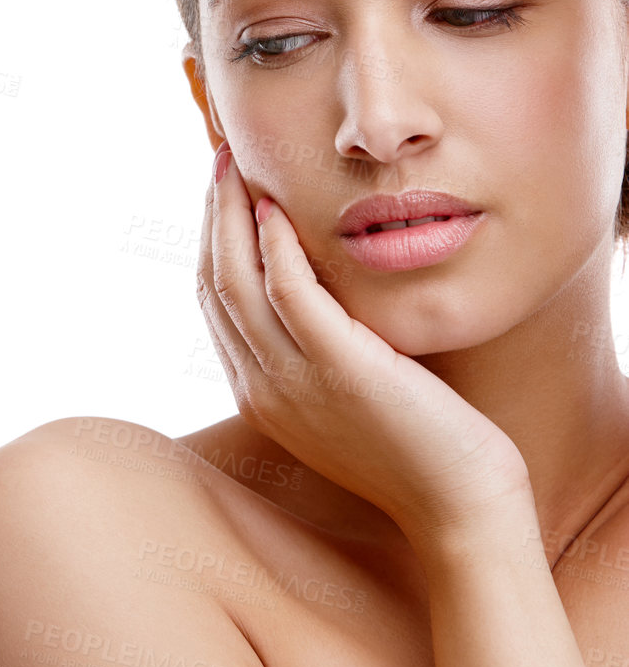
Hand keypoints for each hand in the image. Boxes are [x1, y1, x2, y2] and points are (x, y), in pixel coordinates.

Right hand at [196, 144, 531, 548]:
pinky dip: (275, 243)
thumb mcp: (347, 399)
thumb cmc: (419, 449)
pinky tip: (278, 207)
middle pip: (213, 284)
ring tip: (236, 165)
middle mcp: (261, 388)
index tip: (222, 193)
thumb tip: (318, 295)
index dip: (210, 240)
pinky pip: (288, 290)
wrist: (457, 505)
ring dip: (228, 214)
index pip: (214, 304)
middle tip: (220, 162)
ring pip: (234, 280)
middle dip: (209, 216)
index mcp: (259, 395)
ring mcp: (292, 381)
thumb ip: (320, 353)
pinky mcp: (339, 367)